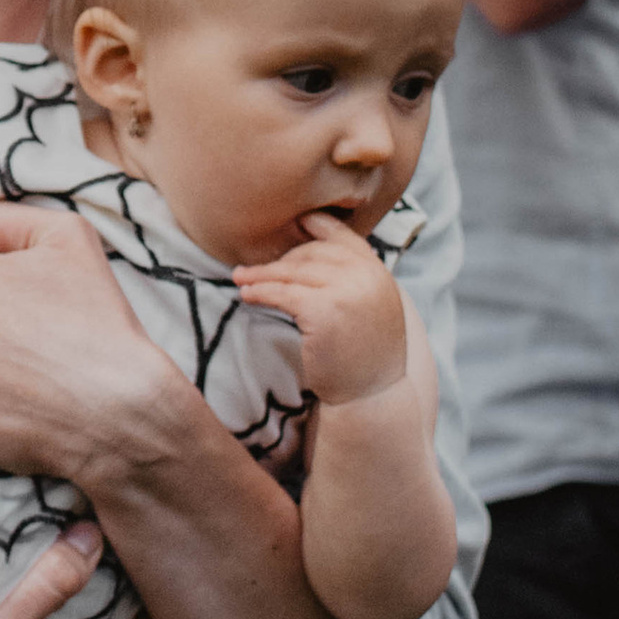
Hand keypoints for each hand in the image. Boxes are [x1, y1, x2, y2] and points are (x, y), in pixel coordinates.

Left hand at [232, 213, 405, 401]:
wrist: (372, 395)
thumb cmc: (366, 355)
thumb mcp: (371, 306)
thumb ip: (353, 278)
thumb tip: (313, 254)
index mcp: (377, 270)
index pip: (341, 234)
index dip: (313, 225)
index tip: (291, 223)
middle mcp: (365, 275)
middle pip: (311, 253)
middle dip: (280, 260)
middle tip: (255, 268)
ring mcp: (346, 291)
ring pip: (293, 272)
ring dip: (262, 274)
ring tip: (240, 278)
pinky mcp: (323, 311)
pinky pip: (282, 294)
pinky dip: (261, 292)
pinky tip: (247, 295)